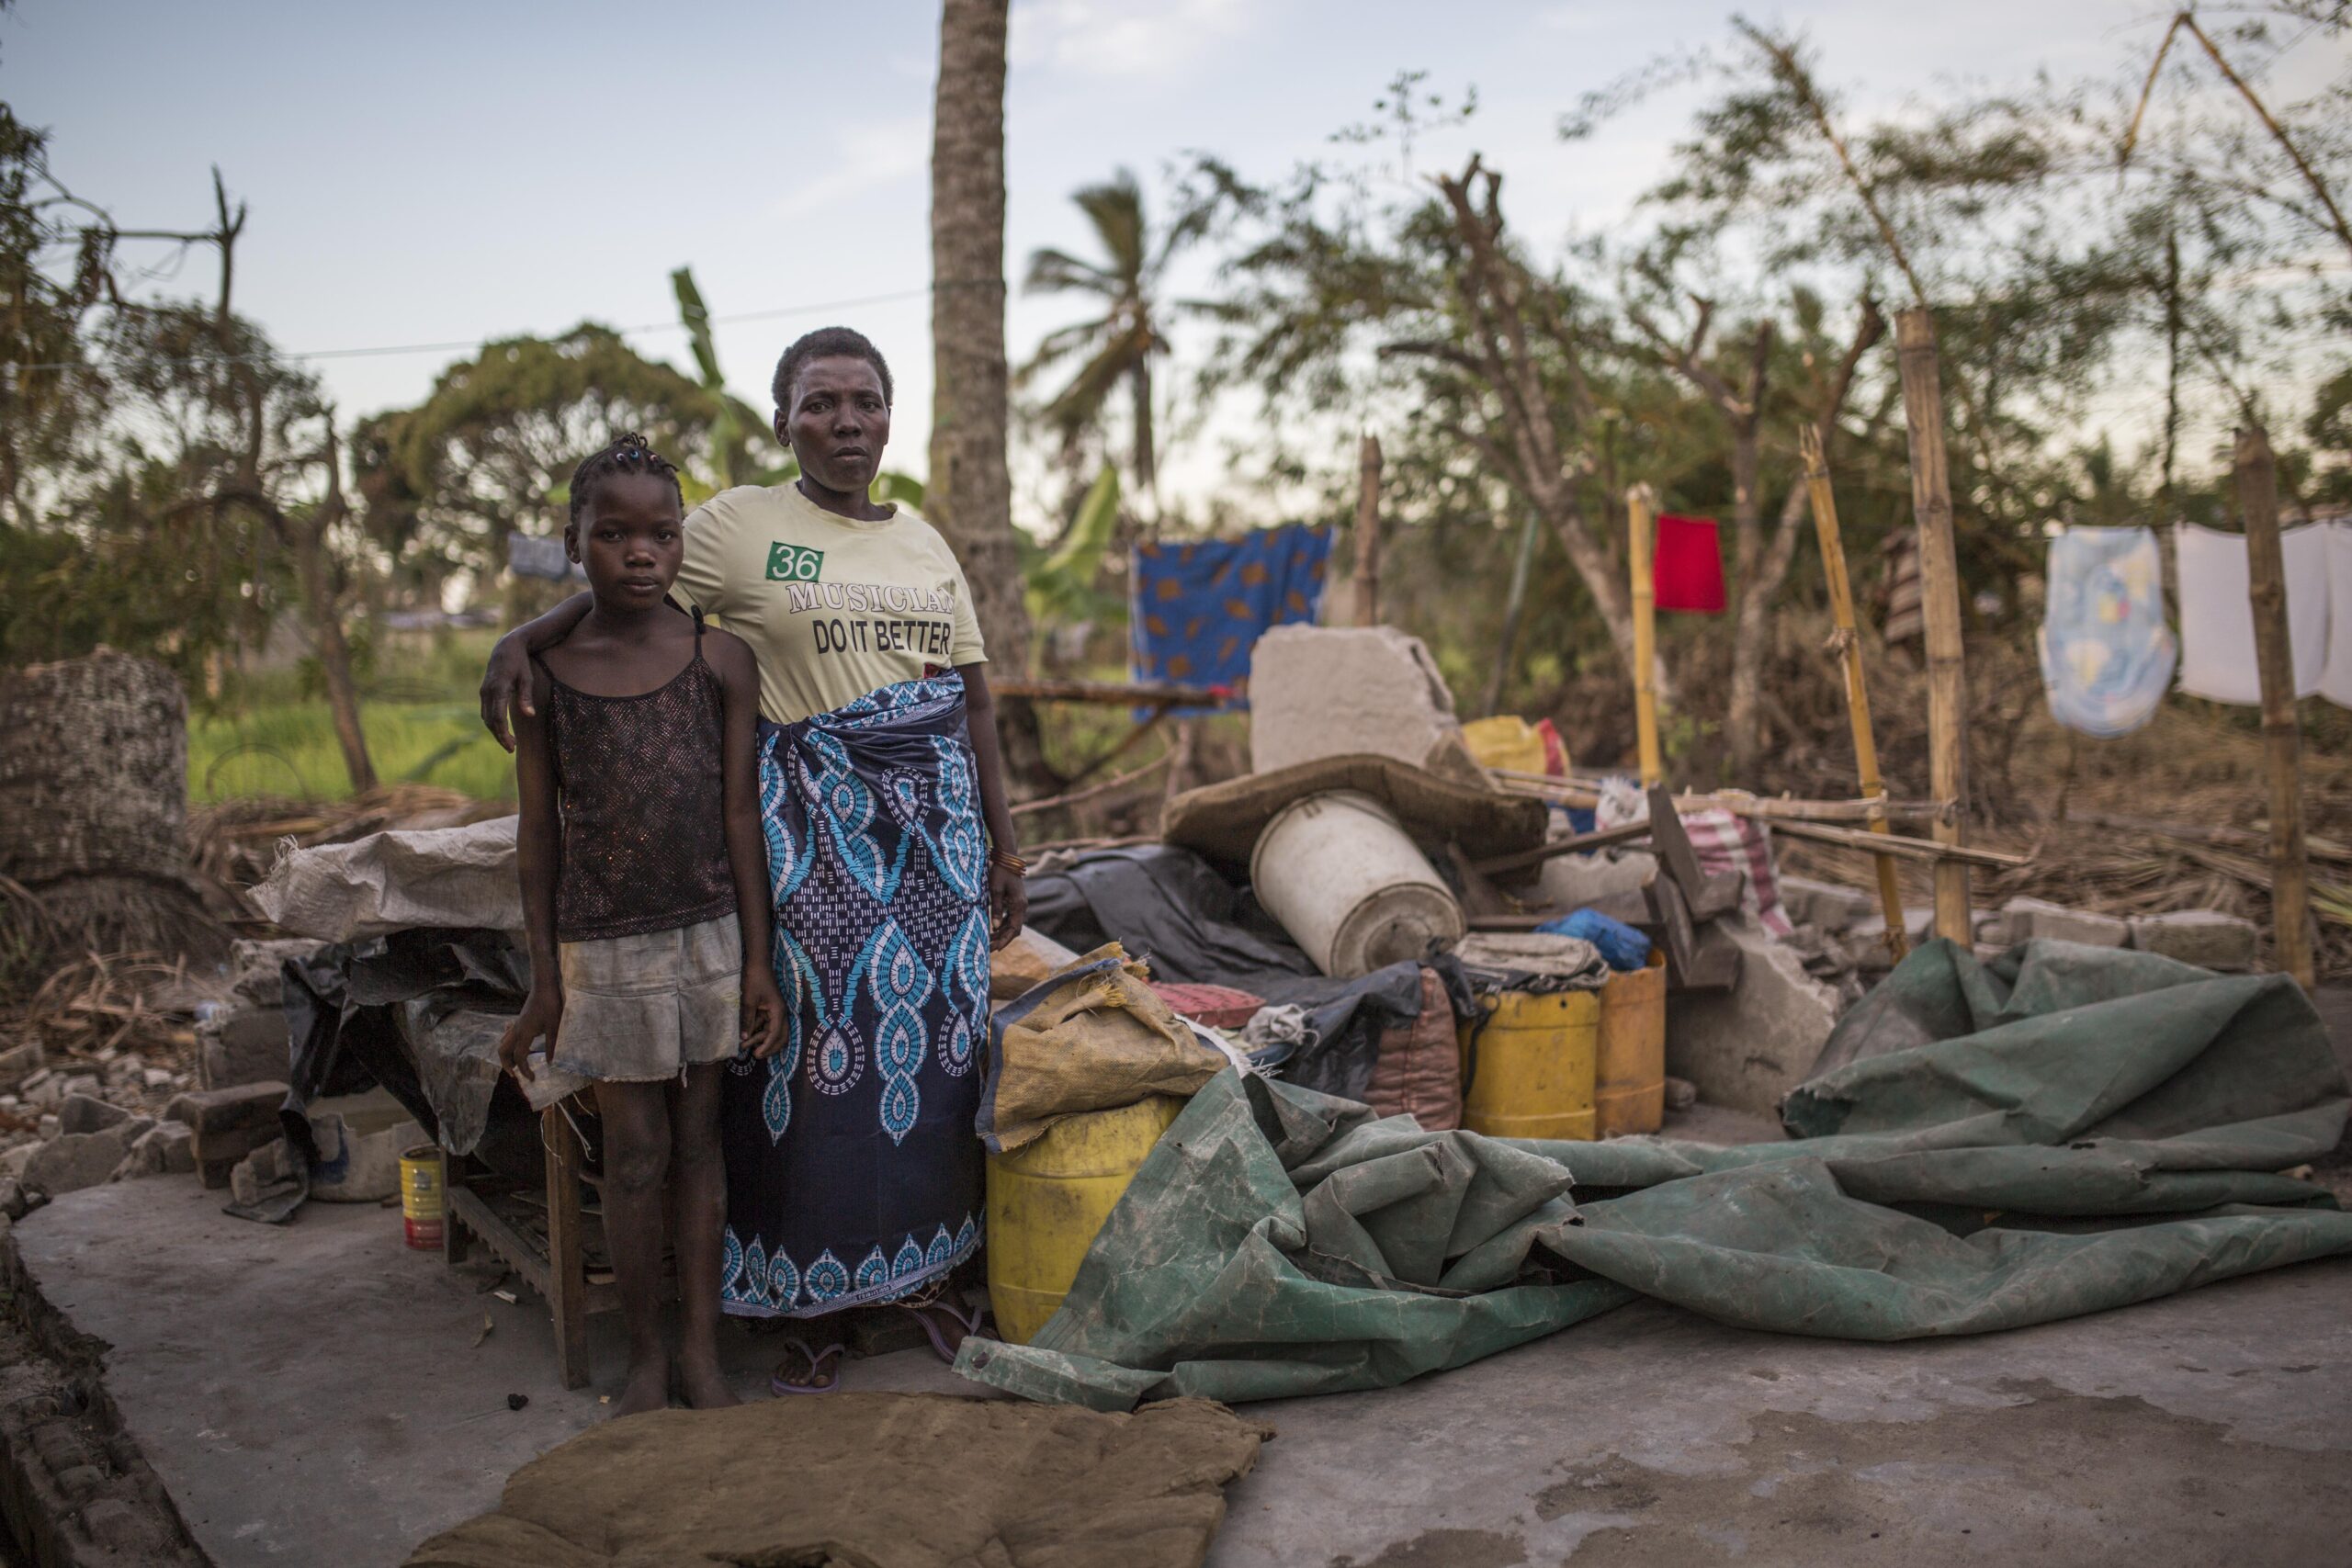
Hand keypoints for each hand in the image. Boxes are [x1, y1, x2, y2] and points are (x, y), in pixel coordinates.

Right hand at [479, 631, 534, 752]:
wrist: (506, 647)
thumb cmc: (520, 663)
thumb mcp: (527, 678)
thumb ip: (526, 697)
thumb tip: (530, 715)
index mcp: (498, 688)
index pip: (498, 718)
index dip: (503, 734)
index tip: (512, 746)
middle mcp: (487, 691)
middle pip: (490, 721)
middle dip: (499, 736)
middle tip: (511, 749)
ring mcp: (483, 691)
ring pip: (486, 718)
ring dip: (495, 731)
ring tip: (509, 742)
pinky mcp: (484, 691)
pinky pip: (485, 711)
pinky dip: (492, 723)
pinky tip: (502, 729)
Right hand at [498, 988, 561, 1082]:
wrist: (544, 986)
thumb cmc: (551, 1005)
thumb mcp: (554, 1027)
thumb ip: (551, 1045)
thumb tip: (550, 1063)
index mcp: (524, 1033)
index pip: (519, 1057)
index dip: (523, 1070)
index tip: (531, 1079)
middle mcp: (516, 1030)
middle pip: (503, 1051)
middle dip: (507, 1065)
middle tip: (517, 1074)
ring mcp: (516, 1025)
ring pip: (503, 1043)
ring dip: (507, 1055)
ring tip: (517, 1063)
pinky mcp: (519, 1021)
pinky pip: (508, 1035)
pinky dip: (509, 1044)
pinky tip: (519, 1045)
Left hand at [742, 971, 787, 1058]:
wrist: (758, 963)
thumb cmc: (754, 979)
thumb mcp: (748, 1001)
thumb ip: (747, 1020)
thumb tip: (744, 1039)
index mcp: (778, 1011)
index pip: (776, 1034)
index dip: (767, 1046)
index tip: (757, 1055)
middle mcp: (780, 1013)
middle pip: (781, 1036)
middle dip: (770, 1048)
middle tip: (756, 1055)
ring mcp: (776, 1011)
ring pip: (773, 1032)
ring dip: (762, 1040)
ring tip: (746, 1046)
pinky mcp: (770, 1008)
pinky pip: (767, 1024)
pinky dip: (759, 1032)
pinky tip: (748, 1036)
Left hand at [987, 860, 1026, 950]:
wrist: (1007, 858)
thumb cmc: (1000, 873)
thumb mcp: (995, 891)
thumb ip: (996, 909)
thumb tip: (994, 927)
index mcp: (1019, 905)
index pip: (1014, 928)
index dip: (1005, 940)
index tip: (995, 948)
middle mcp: (1022, 906)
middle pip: (1014, 929)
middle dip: (1003, 939)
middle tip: (989, 948)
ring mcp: (1020, 904)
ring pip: (1012, 924)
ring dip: (1002, 933)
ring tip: (989, 941)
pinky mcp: (1015, 901)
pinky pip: (1011, 917)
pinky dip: (1003, 925)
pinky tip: (993, 930)